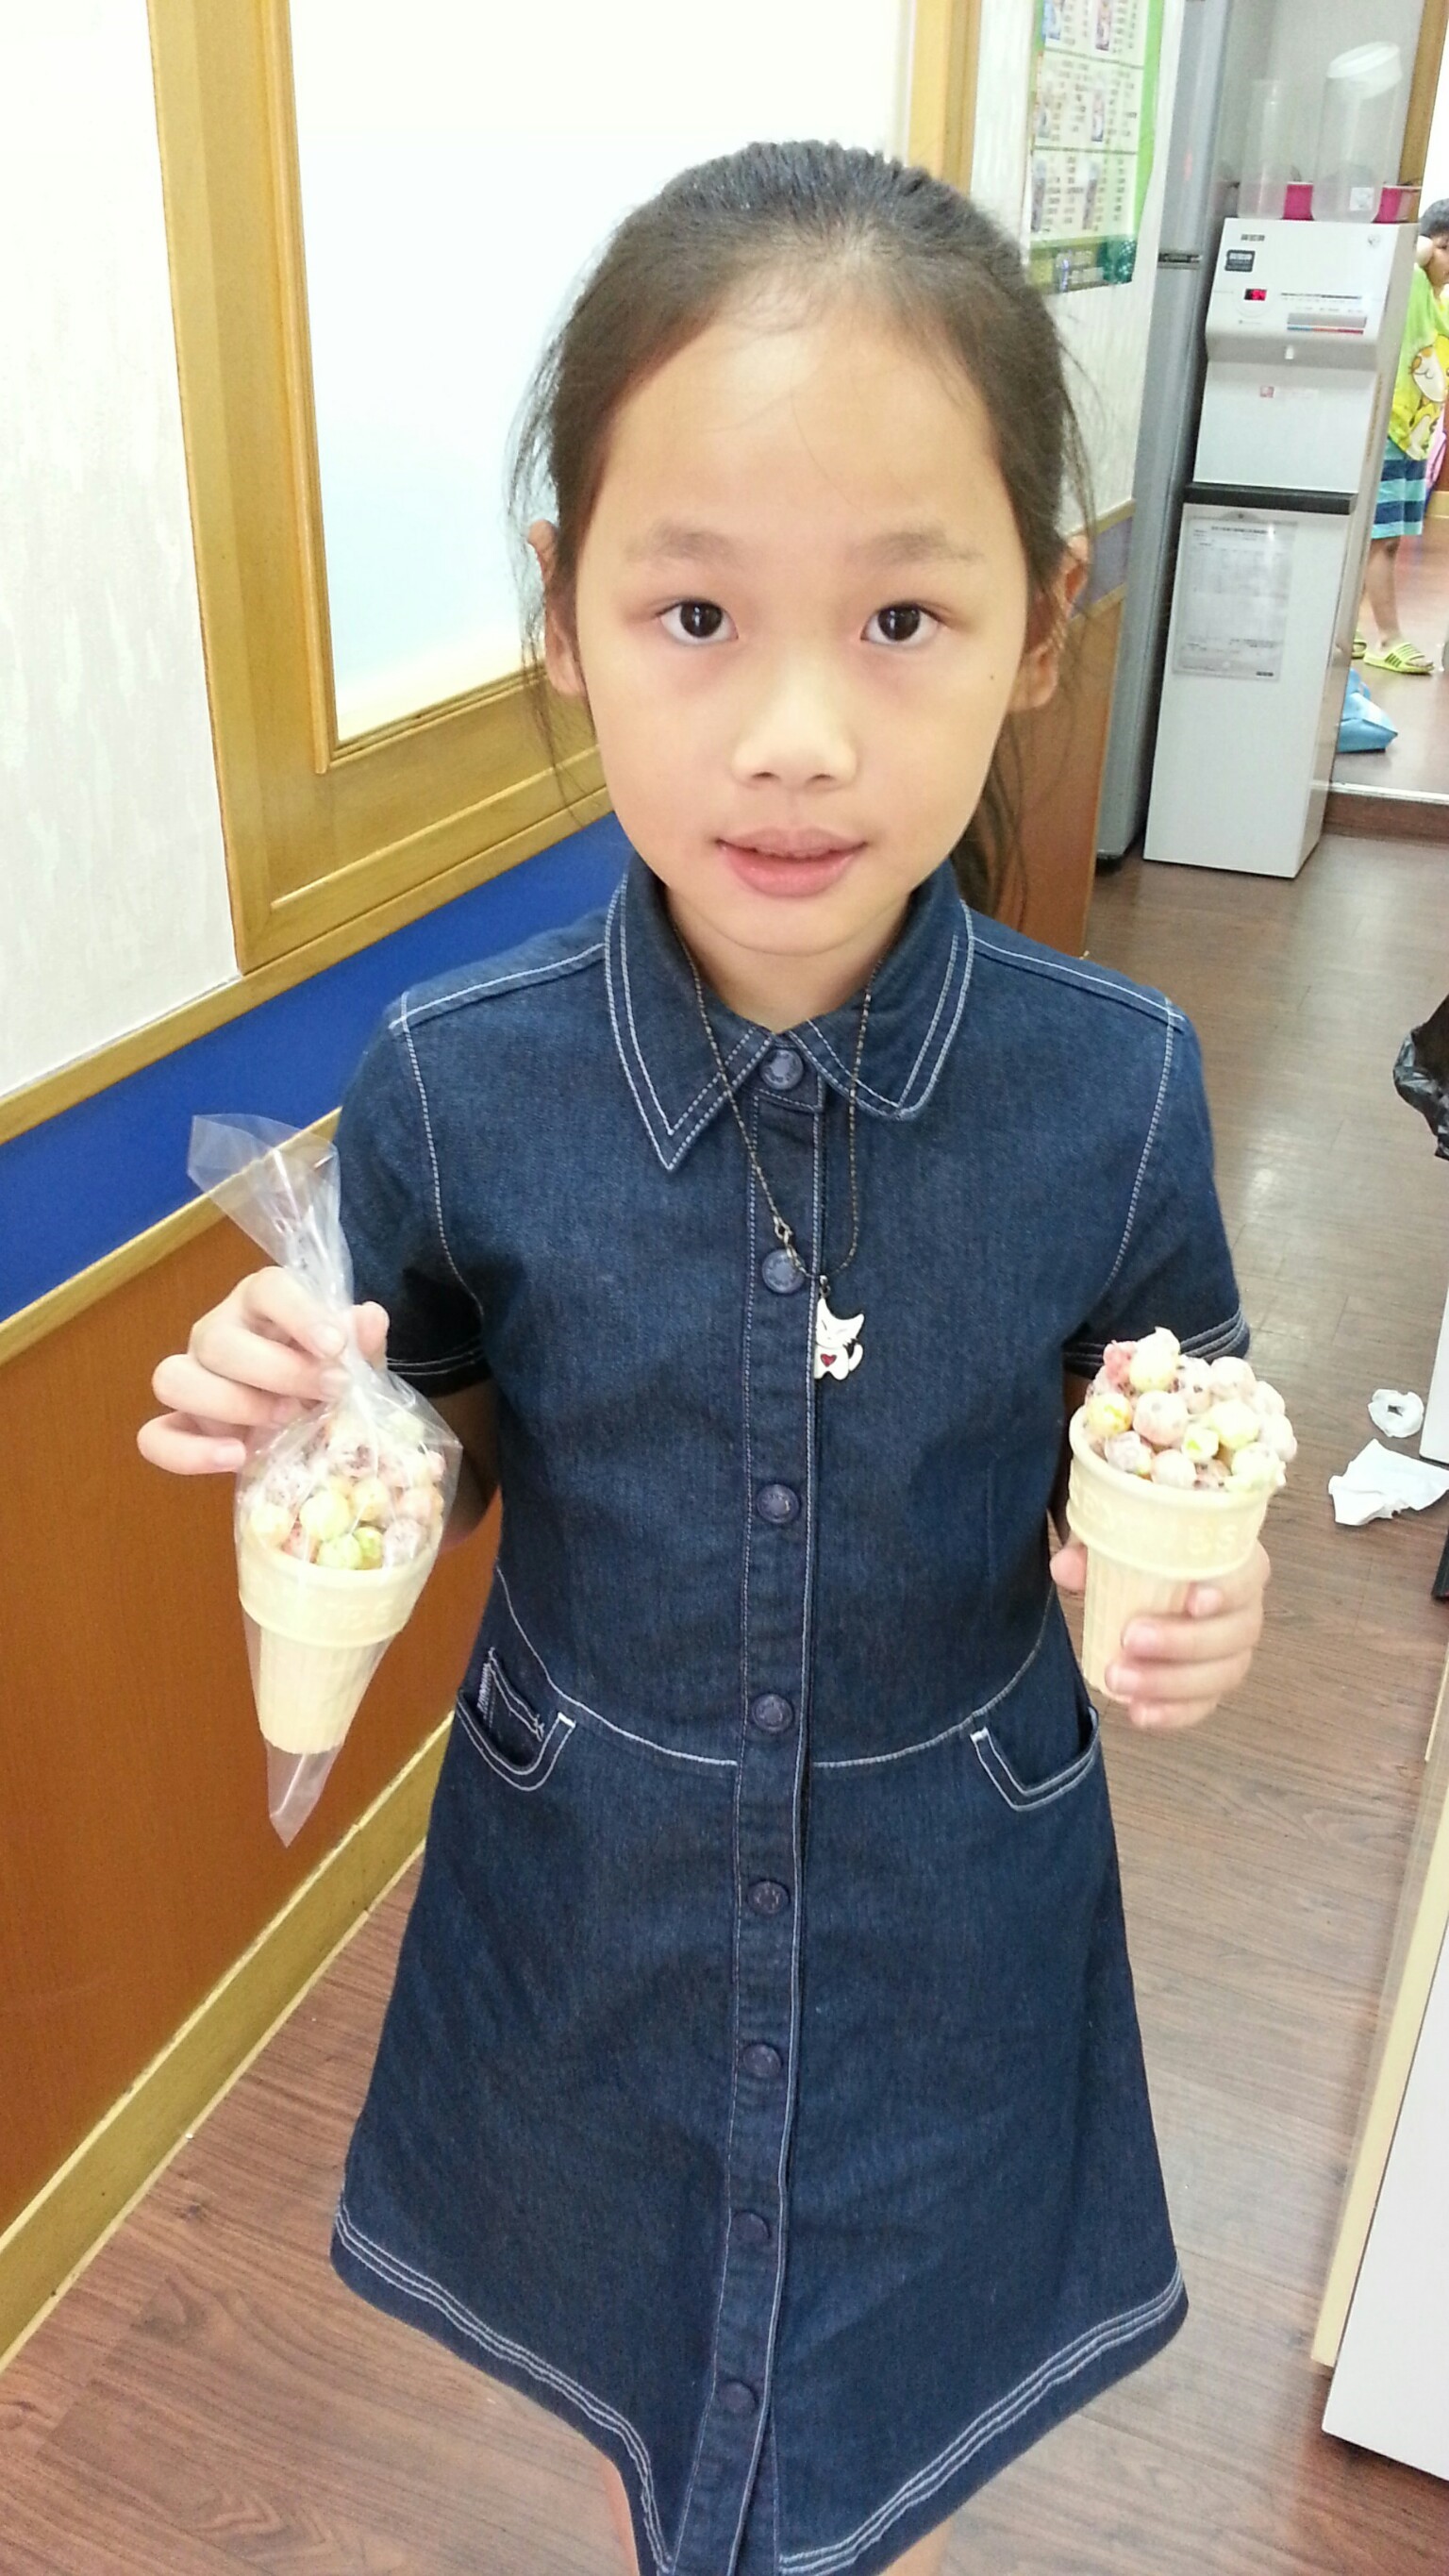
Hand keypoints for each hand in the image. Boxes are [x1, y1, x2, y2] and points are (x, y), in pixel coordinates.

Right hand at [137, 1266, 389, 1474]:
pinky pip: (155, 1436)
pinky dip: (189, 1453)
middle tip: (327, 1393)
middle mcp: (217, 1333)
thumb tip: (368, 1319)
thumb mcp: (353, 1363)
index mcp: (262, 1305)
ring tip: (283, 1421)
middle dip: (278, 1371)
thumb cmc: (326, 1377)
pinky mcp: (180, 1426)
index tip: (335, 1346)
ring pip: (174, 1379)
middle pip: (218, 1340)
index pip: (266, 1288)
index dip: (299, 1313)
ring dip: (230, 1403)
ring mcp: (192, 1378)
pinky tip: (237, 1457)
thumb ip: (360, 1343)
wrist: (310, 1423)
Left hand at [1048, 1537, 1270, 1730]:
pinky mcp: (1211, 1683)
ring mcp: (1232, 1650)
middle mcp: (1244, 1607)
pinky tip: (1138, 1712)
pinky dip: (1173, 1714)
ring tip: (1119, 1678)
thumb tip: (1068, 1568)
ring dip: (1171, 1683)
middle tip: (1130, 1639)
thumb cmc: (1142, 1546)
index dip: (1228, 1590)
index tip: (1193, 1601)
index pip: (1249, 1574)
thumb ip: (1094, 1546)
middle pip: (1236, 1633)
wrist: (1143, 1570)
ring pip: (1223, 1674)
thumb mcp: (1115, 1533)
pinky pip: (1204, 1705)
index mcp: (1234, 1560)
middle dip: (1185, 1642)